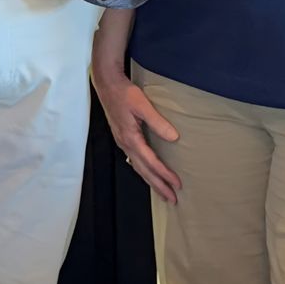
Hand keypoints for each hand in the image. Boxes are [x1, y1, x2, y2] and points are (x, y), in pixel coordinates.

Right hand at [92, 67, 180, 204]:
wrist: (107, 84)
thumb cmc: (125, 93)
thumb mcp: (143, 106)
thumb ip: (158, 122)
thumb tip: (174, 138)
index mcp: (130, 139)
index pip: (150, 162)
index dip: (164, 175)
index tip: (177, 185)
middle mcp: (125, 144)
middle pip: (143, 170)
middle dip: (158, 185)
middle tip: (172, 199)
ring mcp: (122, 142)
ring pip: (137, 167)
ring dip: (151, 180)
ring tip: (162, 191)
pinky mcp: (122, 137)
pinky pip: (134, 160)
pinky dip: (143, 170)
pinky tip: (147, 171)